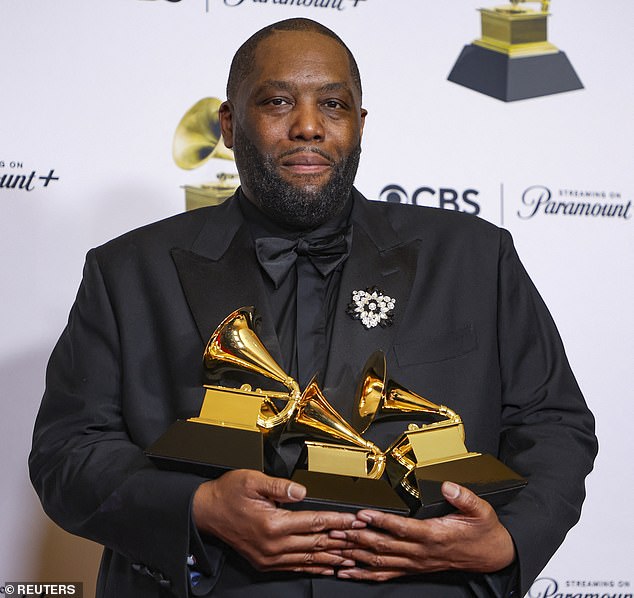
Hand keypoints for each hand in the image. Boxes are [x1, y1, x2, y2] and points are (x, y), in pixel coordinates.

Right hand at [192, 469, 364, 575]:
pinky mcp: (265, 562)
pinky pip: (295, 566)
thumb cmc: (228, 493)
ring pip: (308, 558)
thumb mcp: (253, 480)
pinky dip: (313, 566)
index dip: (337, 521)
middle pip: (316, 543)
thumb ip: (280, 487)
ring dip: (332, 557)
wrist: (206, 511)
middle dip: (342, 540)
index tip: (354, 520)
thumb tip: (302, 492)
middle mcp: (273, 545)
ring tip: (353, 556)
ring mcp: (269, 557)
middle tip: (362, 538)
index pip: (314, 522)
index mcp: (272, 524)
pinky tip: (326, 566)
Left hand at [329, 481, 515, 580]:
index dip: (381, 521)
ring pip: (381, 561)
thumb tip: (448, 486)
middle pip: (384, 546)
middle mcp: (422, 552)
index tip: (363, 514)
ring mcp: (416, 563)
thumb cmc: (483, 532)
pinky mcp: (413, 568)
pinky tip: (347, 572)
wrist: (491, 555)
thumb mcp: (481, 510)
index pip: (403, 528)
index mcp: (435, 535)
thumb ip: (464, 497)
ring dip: (356, 554)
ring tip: (335, 546)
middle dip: (358, 537)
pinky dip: (364, 574)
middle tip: (337, 529)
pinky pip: (386, 574)